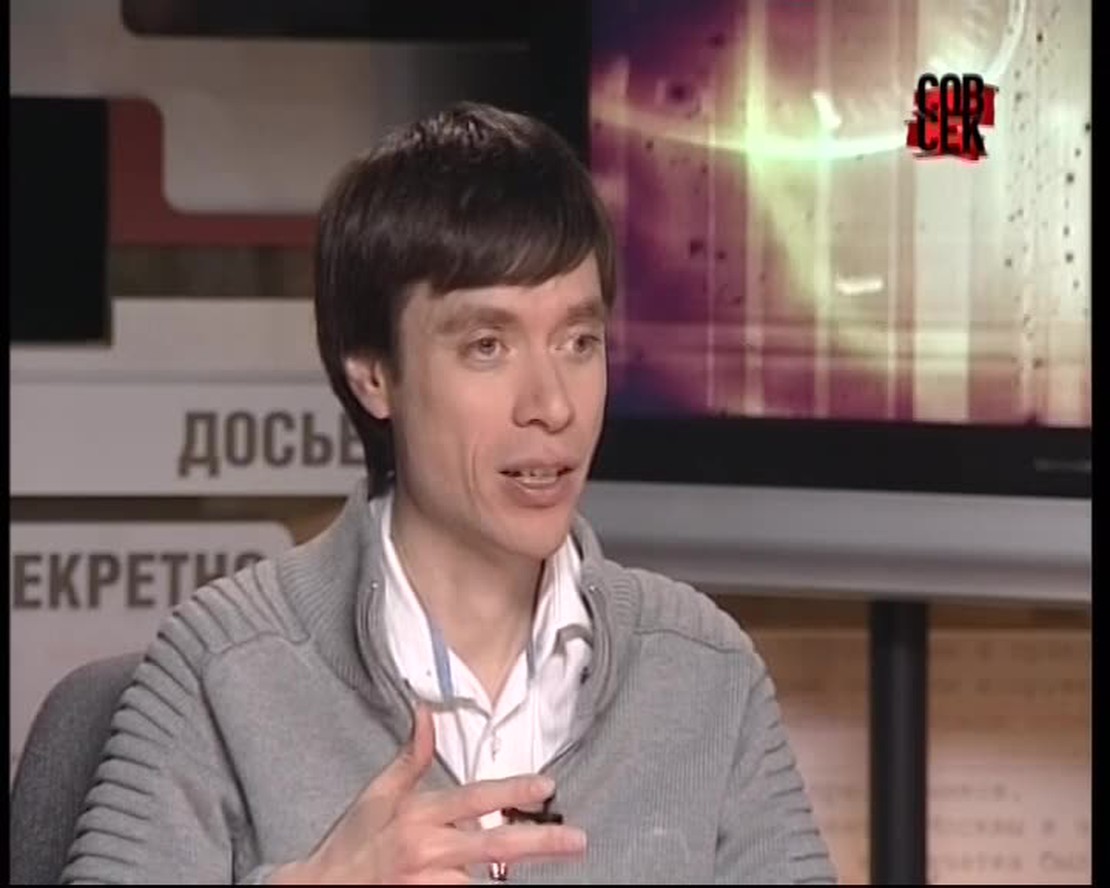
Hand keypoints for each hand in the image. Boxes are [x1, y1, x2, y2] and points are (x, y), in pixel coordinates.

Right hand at [269, 705, 586, 883]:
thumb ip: (411, 758)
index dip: (512, 791)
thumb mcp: (379, 795)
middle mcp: (427, 850)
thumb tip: (426, 713)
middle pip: (494, 844)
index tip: (547, 785)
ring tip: (551, 869)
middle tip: (578, 840)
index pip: (474, 798)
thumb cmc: (352, 843)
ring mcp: (427, 885)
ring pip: (484, 882)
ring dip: (513, 875)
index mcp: (418, 815)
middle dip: (541, 842)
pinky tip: (506, 886)